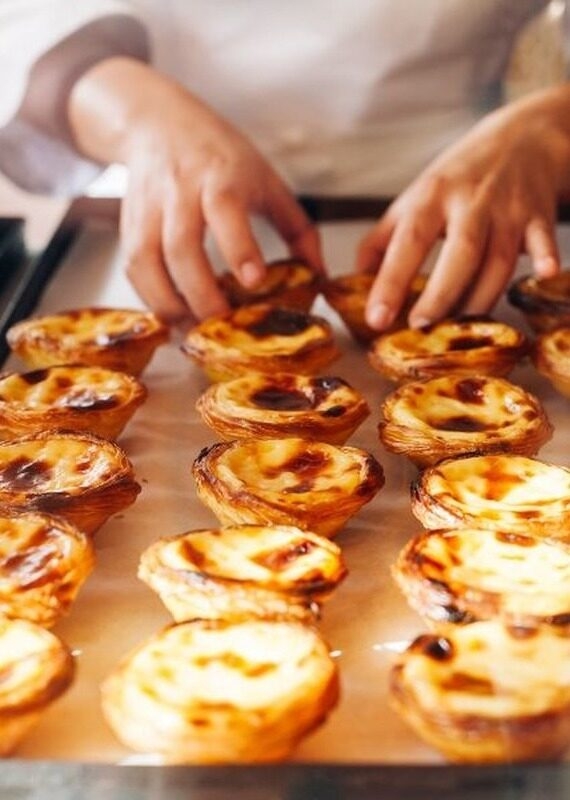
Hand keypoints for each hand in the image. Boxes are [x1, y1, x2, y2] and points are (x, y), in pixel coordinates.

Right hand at [69, 58, 322, 321]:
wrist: (159, 124)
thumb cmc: (220, 156)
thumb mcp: (267, 180)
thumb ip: (297, 228)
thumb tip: (319, 275)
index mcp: (222, 176)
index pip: (226, 209)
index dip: (238, 247)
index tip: (253, 281)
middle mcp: (180, 190)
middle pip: (181, 246)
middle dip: (201, 293)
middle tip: (222, 325)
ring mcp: (149, 207)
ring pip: (147, 261)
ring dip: (169, 303)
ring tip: (193, 330)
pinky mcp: (129, 223)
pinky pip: (133, 267)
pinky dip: (149, 298)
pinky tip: (172, 316)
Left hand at [357, 84, 569, 330]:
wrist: (523, 136)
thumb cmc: (460, 175)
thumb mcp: (416, 196)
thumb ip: (383, 238)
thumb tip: (356, 280)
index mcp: (432, 197)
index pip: (408, 242)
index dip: (391, 282)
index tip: (377, 318)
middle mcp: (470, 202)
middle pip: (460, 254)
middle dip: (441, 294)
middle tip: (420, 327)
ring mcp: (508, 209)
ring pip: (499, 261)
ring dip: (481, 298)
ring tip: (460, 329)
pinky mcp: (539, 215)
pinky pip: (545, 239)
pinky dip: (547, 257)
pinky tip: (545, 273)